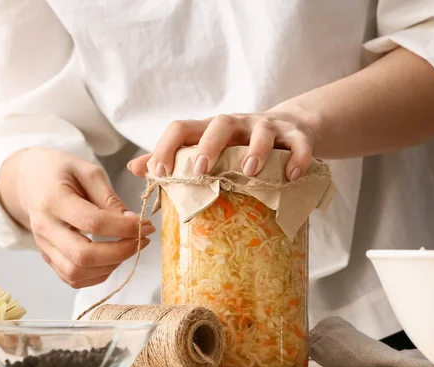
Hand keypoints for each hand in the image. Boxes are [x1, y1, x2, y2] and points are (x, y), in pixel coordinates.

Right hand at [0, 147, 154, 288]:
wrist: (29, 180)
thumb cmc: (61, 171)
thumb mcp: (88, 171)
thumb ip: (109, 198)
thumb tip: (133, 223)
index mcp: (53, 200)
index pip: (92, 223)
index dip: (124, 228)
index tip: (146, 225)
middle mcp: (44, 228)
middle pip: (83, 255)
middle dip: (121, 252)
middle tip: (143, 240)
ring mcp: (44, 247)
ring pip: (77, 273)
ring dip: (111, 265)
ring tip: (129, 247)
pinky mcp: (48, 258)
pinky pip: (73, 278)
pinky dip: (98, 274)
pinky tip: (113, 257)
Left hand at [128, 111, 317, 181]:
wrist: (291, 128)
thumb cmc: (241, 146)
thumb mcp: (208, 149)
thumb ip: (173, 158)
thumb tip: (135, 168)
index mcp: (210, 130)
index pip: (181, 128)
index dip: (165, 146)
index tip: (158, 173)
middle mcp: (237, 124)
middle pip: (219, 124)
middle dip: (208, 146)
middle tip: (200, 171)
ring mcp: (267, 127)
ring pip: (260, 131)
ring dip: (255, 150)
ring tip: (250, 171)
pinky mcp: (295, 135)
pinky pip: (298, 143)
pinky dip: (297, 158)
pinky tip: (292, 177)